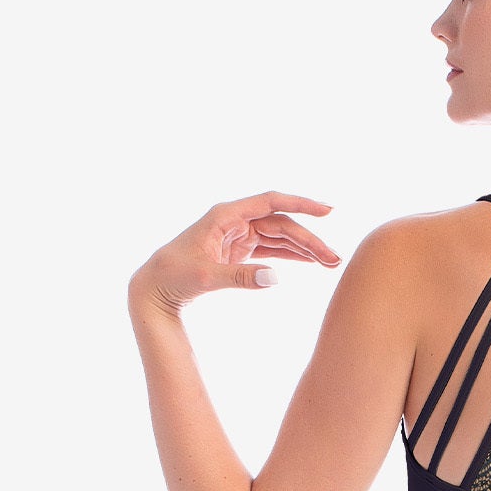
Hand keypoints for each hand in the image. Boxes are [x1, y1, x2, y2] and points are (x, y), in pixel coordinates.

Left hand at [128, 190, 341, 317]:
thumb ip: (240, 277)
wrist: (156, 288)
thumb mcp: (206, 278)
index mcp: (225, 215)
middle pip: (281, 224)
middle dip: (310, 240)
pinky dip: (291, 256)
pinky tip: (310, 263)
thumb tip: (276, 278)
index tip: (328, 211)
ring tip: (330, 264)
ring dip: (304, 249)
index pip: (271, 202)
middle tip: (334, 260)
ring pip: (280, 237)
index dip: (301, 204)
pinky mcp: (239, 251)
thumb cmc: (174, 277)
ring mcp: (238, 235)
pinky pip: (271, 249)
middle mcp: (234, 221)